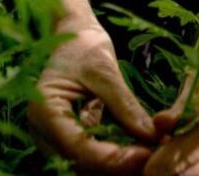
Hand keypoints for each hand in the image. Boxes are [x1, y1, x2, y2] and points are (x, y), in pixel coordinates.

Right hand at [28, 22, 157, 173]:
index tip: (144, 156)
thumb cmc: (83, 45)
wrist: (73, 35)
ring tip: (151, 153)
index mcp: (44, 110)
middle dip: (117, 166)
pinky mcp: (72, 139)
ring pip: (87, 166)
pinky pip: (93, 157)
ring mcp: (56, 138)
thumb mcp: (104, 71)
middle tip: (154, 157)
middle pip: (80, 165)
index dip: (109, 160)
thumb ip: (125, 105)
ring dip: (118, 165)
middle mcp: (43, 132)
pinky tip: (141, 149)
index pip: (76, 148)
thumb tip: (152, 136)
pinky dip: (116, 157)